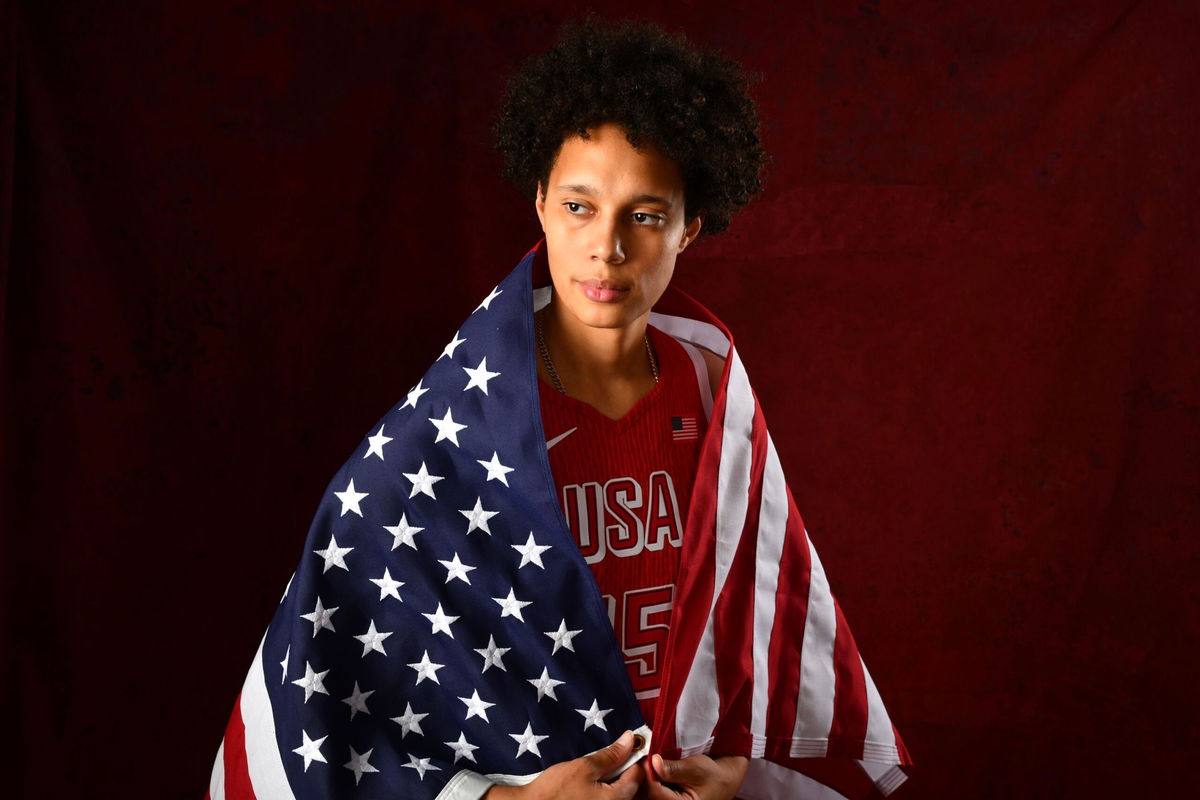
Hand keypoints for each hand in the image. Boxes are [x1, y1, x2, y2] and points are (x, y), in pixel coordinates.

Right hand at [484, 730, 645, 799]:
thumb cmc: (556, 789)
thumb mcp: (585, 767)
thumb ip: (611, 755)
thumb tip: (631, 739)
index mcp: (618, 799)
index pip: (639, 775)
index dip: (634, 757)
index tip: (625, 745)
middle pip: (631, 786)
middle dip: (624, 769)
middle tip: (608, 757)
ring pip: (619, 793)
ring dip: (613, 779)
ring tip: (597, 769)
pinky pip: (607, 799)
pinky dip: (603, 789)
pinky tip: (591, 782)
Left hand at [643, 753, 748, 799]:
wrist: (723, 781)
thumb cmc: (714, 776)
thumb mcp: (697, 768)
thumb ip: (674, 768)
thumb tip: (654, 761)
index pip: (655, 792)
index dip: (647, 773)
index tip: (645, 756)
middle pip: (647, 794)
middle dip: (642, 776)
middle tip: (642, 757)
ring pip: (646, 794)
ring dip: (644, 778)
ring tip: (645, 762)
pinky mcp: (665, 799)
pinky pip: (651, 793)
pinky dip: (648, 781)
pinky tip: (649, 770)